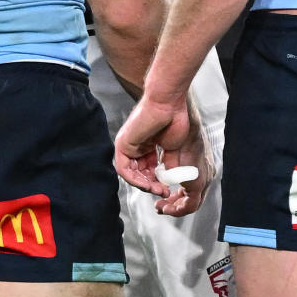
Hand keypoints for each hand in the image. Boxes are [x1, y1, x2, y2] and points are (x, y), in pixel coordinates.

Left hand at [115, 94, 211, 215]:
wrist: (169, 104)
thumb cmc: (173, 118)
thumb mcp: (172, 148)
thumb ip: (168, 164)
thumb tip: (168, 180)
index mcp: (146, 145)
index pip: (146, 170)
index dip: (156, 182)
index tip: (167, 189)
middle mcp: (135, 146)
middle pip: (138, 173)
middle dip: (151, 186)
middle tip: (163, 192)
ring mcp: (127, 145)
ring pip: (130, 174)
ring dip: (144, 185)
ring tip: (158, 190)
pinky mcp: (123, 144)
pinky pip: (124, 169)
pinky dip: (135, 179)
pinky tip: (148, 184)